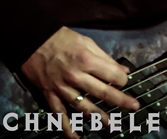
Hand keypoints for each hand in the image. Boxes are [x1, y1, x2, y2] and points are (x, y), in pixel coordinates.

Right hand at [21, 27, 138, 138]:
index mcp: (87, 60)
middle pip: (103, 93)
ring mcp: (63, 88)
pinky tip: (76, 137)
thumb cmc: (61, 38)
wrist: (33, 40)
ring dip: (99, 118)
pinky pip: (60, 114)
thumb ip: (105, 58)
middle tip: (133, 107)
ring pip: (84, 107)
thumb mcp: (87, 42)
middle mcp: (76, 76)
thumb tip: (122, 70)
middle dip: (121, 101)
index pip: (112, 75)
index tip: (125, 81)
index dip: (122, 79)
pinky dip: (67, 128)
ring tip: (111, 124)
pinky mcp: (50, 95)